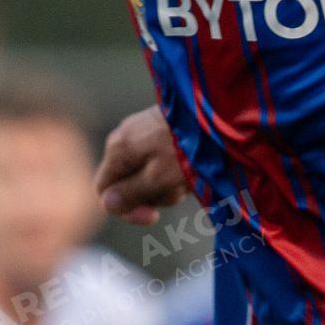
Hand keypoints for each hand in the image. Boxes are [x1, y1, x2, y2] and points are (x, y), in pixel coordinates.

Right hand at [95, 105, 187, 225]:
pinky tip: (194, 165)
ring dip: (169, 183)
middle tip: (179, 190)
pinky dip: (176, 168)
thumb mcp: (159, 177)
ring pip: (147, 173)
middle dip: (154, 195)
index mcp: (118, 149)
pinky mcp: (162, 128)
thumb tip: (106, 204)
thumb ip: (130, 193)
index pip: (104, 191)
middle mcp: (125, 137)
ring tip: (190, 174)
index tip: (152, 216)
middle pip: (128, 184)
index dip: (125, 210)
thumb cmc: (188, 147)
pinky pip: (161, 159)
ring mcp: (143, 131)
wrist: (220, 108)